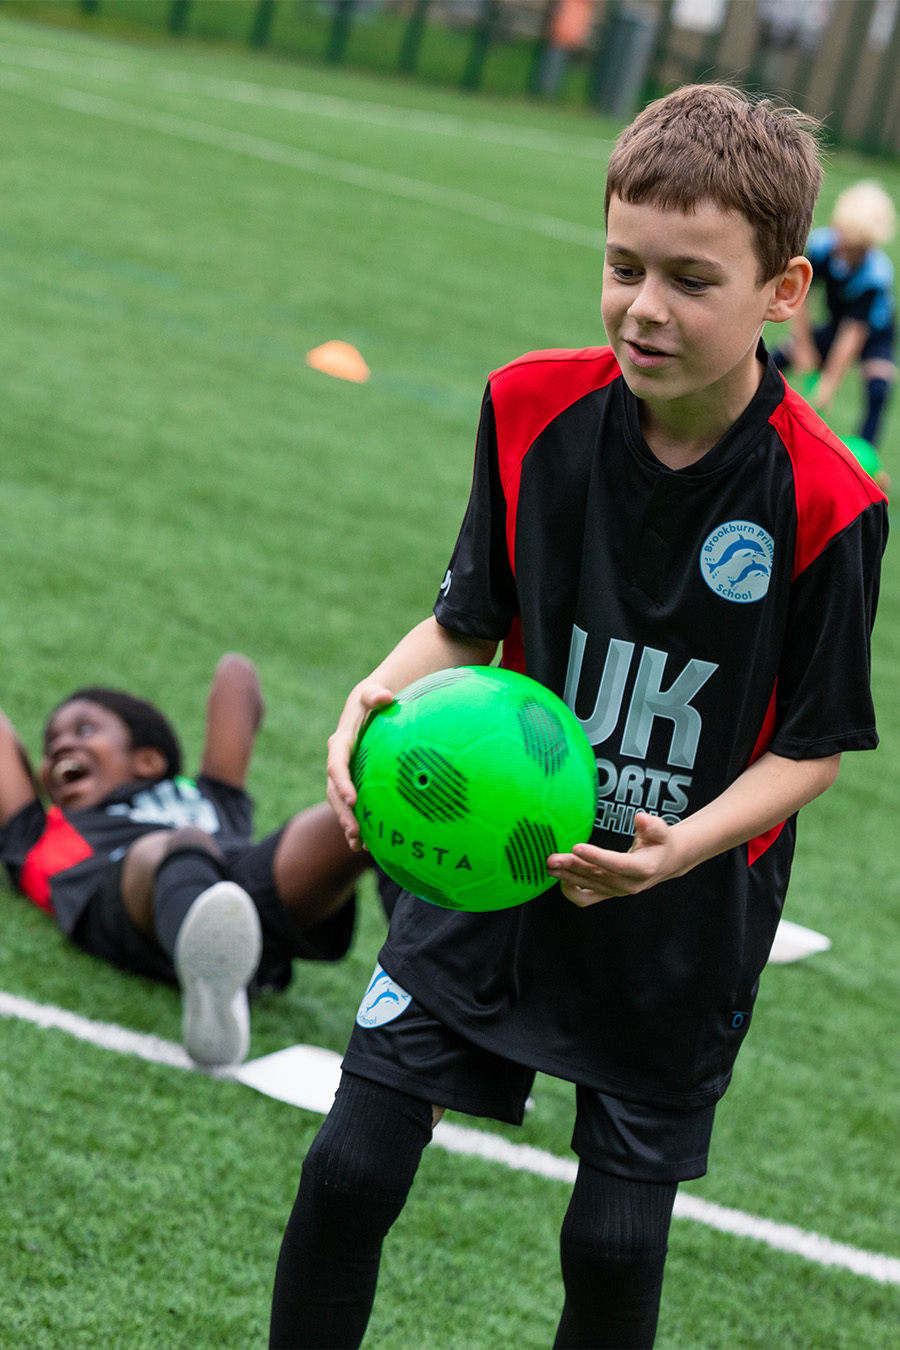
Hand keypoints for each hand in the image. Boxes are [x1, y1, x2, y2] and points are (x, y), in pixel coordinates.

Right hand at [326, 682, 394, 847]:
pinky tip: (368, 846)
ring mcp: (345, 774)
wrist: (369, 705)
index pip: (337, 766)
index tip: (354, 800)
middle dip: (343, 812)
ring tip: (358, 845)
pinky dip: (360, 824)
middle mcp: (338, 762)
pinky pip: (353, 806)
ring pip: (341, 803)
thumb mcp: (372, 693)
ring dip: (348, 823)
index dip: (342, 783)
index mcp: (340, 744)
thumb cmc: (373, 698)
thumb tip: (385, 696)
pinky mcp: (355, 782)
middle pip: (334, 791)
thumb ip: (375, 694)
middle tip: (355, 831)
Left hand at [547, 812, 682, 907]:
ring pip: (588, 886)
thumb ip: (651, 825)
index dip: (596, 856)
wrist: (665, 862)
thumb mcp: (661, 831)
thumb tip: (640, 817)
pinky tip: (559, 876)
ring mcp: (617, 892)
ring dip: (566, 876)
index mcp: (643, 868)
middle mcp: (629, 884)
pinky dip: (570, 890)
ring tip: (550, 865)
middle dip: (572, 866)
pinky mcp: (607, 894)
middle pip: (597, 875)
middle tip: (552, 858)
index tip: (577, 847)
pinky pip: (585, 898)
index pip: (617, 864)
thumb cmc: (660, 843)